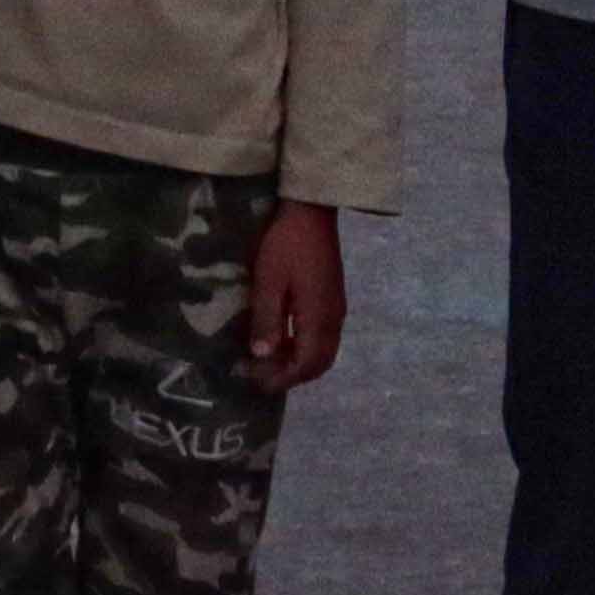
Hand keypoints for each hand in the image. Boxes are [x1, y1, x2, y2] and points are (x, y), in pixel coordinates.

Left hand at [242, 197, 345, 393]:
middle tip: (262, 375)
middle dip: (293, 375)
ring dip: (299, 361)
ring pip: (324, 351)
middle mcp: (333, 319)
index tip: (258, 383)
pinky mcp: (333, 298)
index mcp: (319, 318)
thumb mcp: (268, 281)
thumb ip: (267, 320)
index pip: (305, 364)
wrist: (311, 211)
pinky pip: (324, 336)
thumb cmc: (285, 244)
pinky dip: (305, 347)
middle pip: (319, 363)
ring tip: (270, 358)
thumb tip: (262, 356)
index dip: (283, 379)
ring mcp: (336, 308)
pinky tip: (283, 337)